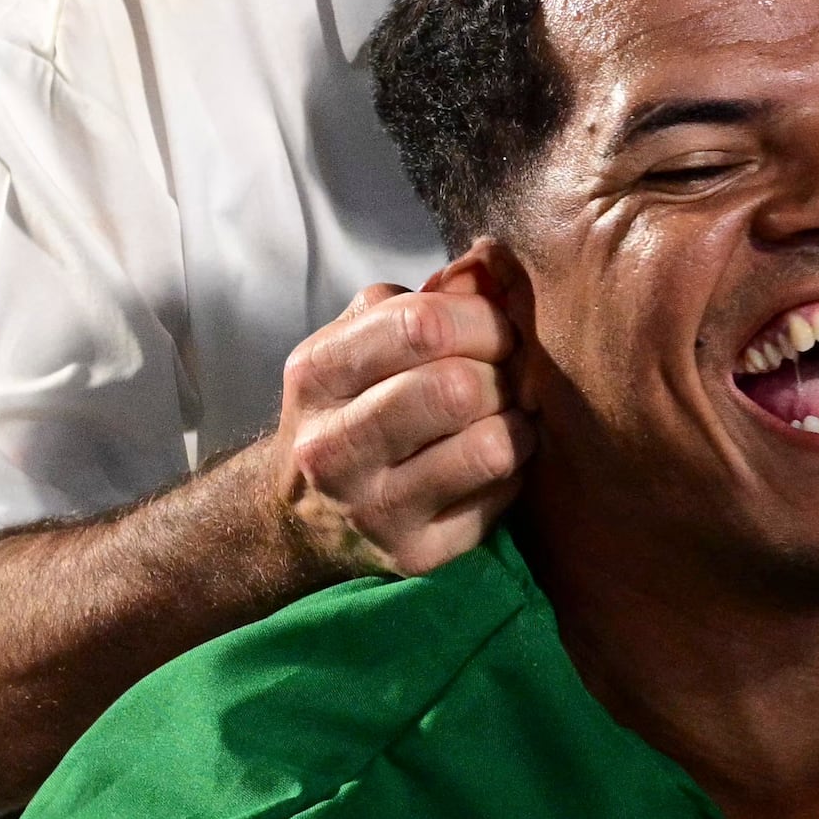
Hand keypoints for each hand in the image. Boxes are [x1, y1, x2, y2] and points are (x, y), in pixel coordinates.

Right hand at [270, 254, 528, 582]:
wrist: (299, 514)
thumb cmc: (349, 406)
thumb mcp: (357, 343)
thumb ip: (418, 302)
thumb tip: (491, 264)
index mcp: (317, 375)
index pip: (420, 325)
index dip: (483, 319)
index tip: (499, 330)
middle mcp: (332, 446)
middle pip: (458, 388)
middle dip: (504, 372)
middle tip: (509, 375)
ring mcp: (373, 508)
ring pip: (490, 447)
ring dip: (519, 422)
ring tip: (507, 415)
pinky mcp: (416, 554)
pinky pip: (502, 497)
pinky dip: (515, 470)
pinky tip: (493, 461)